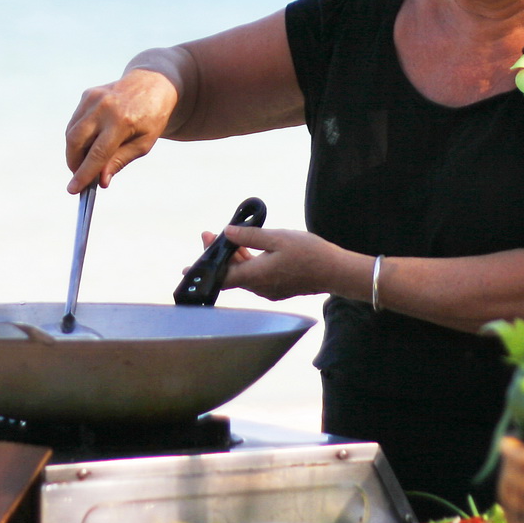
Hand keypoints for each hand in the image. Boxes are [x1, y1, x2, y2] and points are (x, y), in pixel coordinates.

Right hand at [64, 69, 178, 192]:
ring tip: (85, 162)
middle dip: (74, 163)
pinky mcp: (87, 94)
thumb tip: (101, 181)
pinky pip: (76, 121)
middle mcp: (104, 107)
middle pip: (76, 142)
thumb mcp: (144, 143)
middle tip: (79, 177)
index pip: (97, 153)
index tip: (73, 189)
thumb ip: (120, 161)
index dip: (84, 173)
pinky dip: (77, 136)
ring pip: (71, 132)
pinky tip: (88, 143)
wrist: (153, 83)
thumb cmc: (151, 117)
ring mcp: (93, 98)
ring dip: (74, 152)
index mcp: (122, 121)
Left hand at [212, 226, 353, 301]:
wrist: (335, 271)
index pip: (222, 277)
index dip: (204, 272)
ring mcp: (269, 289)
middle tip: (208, 235)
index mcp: (256, 276)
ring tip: (227, 237)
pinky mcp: (278, 287)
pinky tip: (247, 248)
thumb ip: (250, 237)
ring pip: (244, 274)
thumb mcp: (278, 238)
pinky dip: (247, 263)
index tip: (187, 268)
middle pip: (231, 274)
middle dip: (218, 255)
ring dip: (233, 257)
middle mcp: (260, 287)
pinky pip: (255, 276)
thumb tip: (227, 233)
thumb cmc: (309, 253)